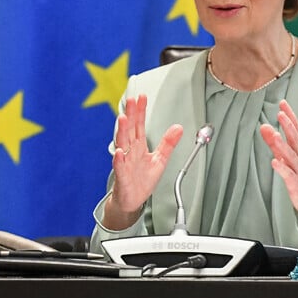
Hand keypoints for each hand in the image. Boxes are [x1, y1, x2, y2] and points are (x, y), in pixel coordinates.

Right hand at [102, 94, 182, 229]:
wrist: (132, 200)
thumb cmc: (142, 180)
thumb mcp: (160, 160)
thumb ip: (168, 143)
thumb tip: (178, 127)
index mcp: (138, 146)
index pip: (139, 125)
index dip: (141, 111)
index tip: (142, 97)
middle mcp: (130, 151)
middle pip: (130, 130)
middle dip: (131, 114)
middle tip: (132, 99)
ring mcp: (124, 162)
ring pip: (122, 144)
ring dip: (122, 131)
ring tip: (124, 118)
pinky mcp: (122, 176)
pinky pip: (119, 167)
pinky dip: (118, 159)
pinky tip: (118, 152)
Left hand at [260, 99, 297, 218]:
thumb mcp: (287, 156)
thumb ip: (274, 142)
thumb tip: (264, 126)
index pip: (296, 130)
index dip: (290, 116)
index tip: (283, 103)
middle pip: (296, 140)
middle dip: (289, 126)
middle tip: (281, 114)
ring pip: (292, 156)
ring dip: (283, 145)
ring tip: (275, 135)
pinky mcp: (297, 183)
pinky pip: (289, 175)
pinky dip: (282, 168)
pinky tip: (274, 162)